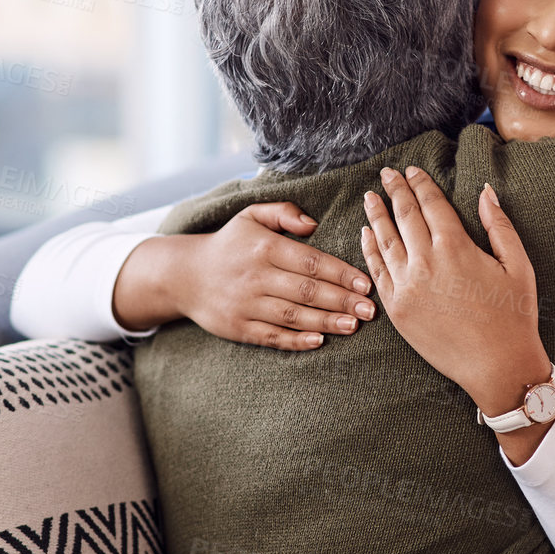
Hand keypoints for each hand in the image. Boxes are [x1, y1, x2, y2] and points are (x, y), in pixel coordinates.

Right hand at [113, 202, 374, 349]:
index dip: (340, 273)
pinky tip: (319, 342)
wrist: (183, 275)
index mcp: (264, 247)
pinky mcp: (238, 327)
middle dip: (341, 301)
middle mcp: (255, 276)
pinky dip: (296, 341)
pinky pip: (271, 337)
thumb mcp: (251, 215)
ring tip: (353, 326)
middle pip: (306, 291)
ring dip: (326, 323)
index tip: (365, 284)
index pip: (310, 261)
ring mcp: (245, 304)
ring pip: (293, 316)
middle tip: (370, 310)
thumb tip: (313, 223)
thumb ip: (284, 211)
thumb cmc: (229, 243)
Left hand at [359, 166, 551, 421]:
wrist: (497, 366)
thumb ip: (498, 225)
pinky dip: (369, 249)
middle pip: (404, 215)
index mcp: (456, 246)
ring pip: (384, 240)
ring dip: (376, 215)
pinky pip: (377, 271)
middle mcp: (426, 262)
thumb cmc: (514, 316)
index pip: (431, 204)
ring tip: (370, 196)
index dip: (420, 184)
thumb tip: (485, 191)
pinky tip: (366, 234)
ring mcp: (407, 286)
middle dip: (395, 190)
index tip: (412, 171)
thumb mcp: (517, 264)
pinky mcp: (397, 309)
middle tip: (387, 174)